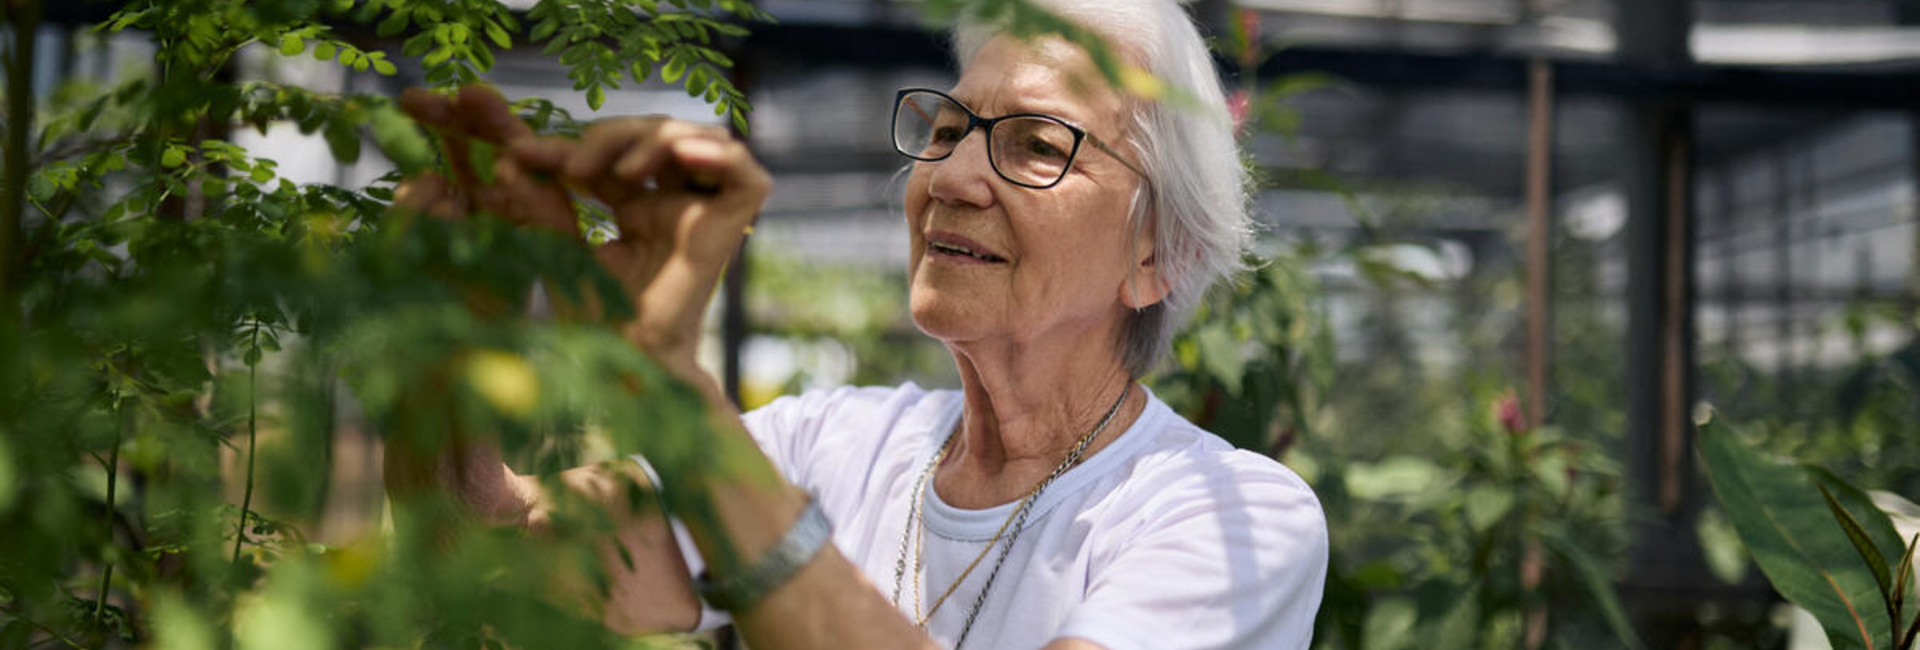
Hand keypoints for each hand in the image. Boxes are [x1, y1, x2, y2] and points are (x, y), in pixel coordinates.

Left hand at [394, 85, 771, 376]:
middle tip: (575, 166)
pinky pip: (746, 175)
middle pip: (658, 134)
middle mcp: (676, 204)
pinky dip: (717, 153)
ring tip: (620, 170)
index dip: (568, 146)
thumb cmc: (595, 321)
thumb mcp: (560, 248)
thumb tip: (509, 160)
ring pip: (699, 138)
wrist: (628, 362)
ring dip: (657, 138)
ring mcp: (707, 214)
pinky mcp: (734, 227)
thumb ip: (540, 204)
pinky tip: (680, 155)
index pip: (612, 154)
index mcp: (639, 209)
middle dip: (614, 135)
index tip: (520, 155)